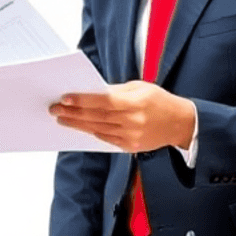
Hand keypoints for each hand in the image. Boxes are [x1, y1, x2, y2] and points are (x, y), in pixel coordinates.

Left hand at [51, 83, 196, 152]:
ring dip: (77, 124)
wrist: (180, 123)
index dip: (82, 100)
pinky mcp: (130, 147)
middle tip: (54, 108)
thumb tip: (91, 92)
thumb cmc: (159, 100)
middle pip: (96, 117)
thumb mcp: (139, 88)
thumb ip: (116, 91)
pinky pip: (105, 139)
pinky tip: (80, 127)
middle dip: (73, 112)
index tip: (64, 98)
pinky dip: (91, 132)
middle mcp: (133, 122)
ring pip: (97, 130)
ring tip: (62, 118)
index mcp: (136, 103)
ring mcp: (131, 137)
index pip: (103, 102)